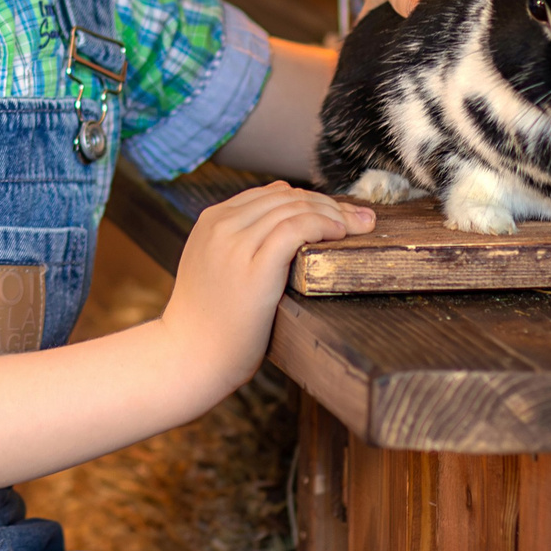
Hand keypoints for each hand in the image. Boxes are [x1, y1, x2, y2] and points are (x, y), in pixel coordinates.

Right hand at [163, 183, 372, 389]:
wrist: (190, 356)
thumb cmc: (209, 321)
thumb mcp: (213, 266)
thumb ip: (238, 240)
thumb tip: (282, 214)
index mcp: (211, 220)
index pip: (271, 193)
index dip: (310, 199)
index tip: (336, 214)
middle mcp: (221, 225)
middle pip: (287, 197)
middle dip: (329, 204)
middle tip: (360, 218)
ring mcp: (235, 244)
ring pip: (295, 208)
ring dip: (334, 213)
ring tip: (359, 227)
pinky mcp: (254, 267)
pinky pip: (296, 229)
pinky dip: (324, 225)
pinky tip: (339, 235)